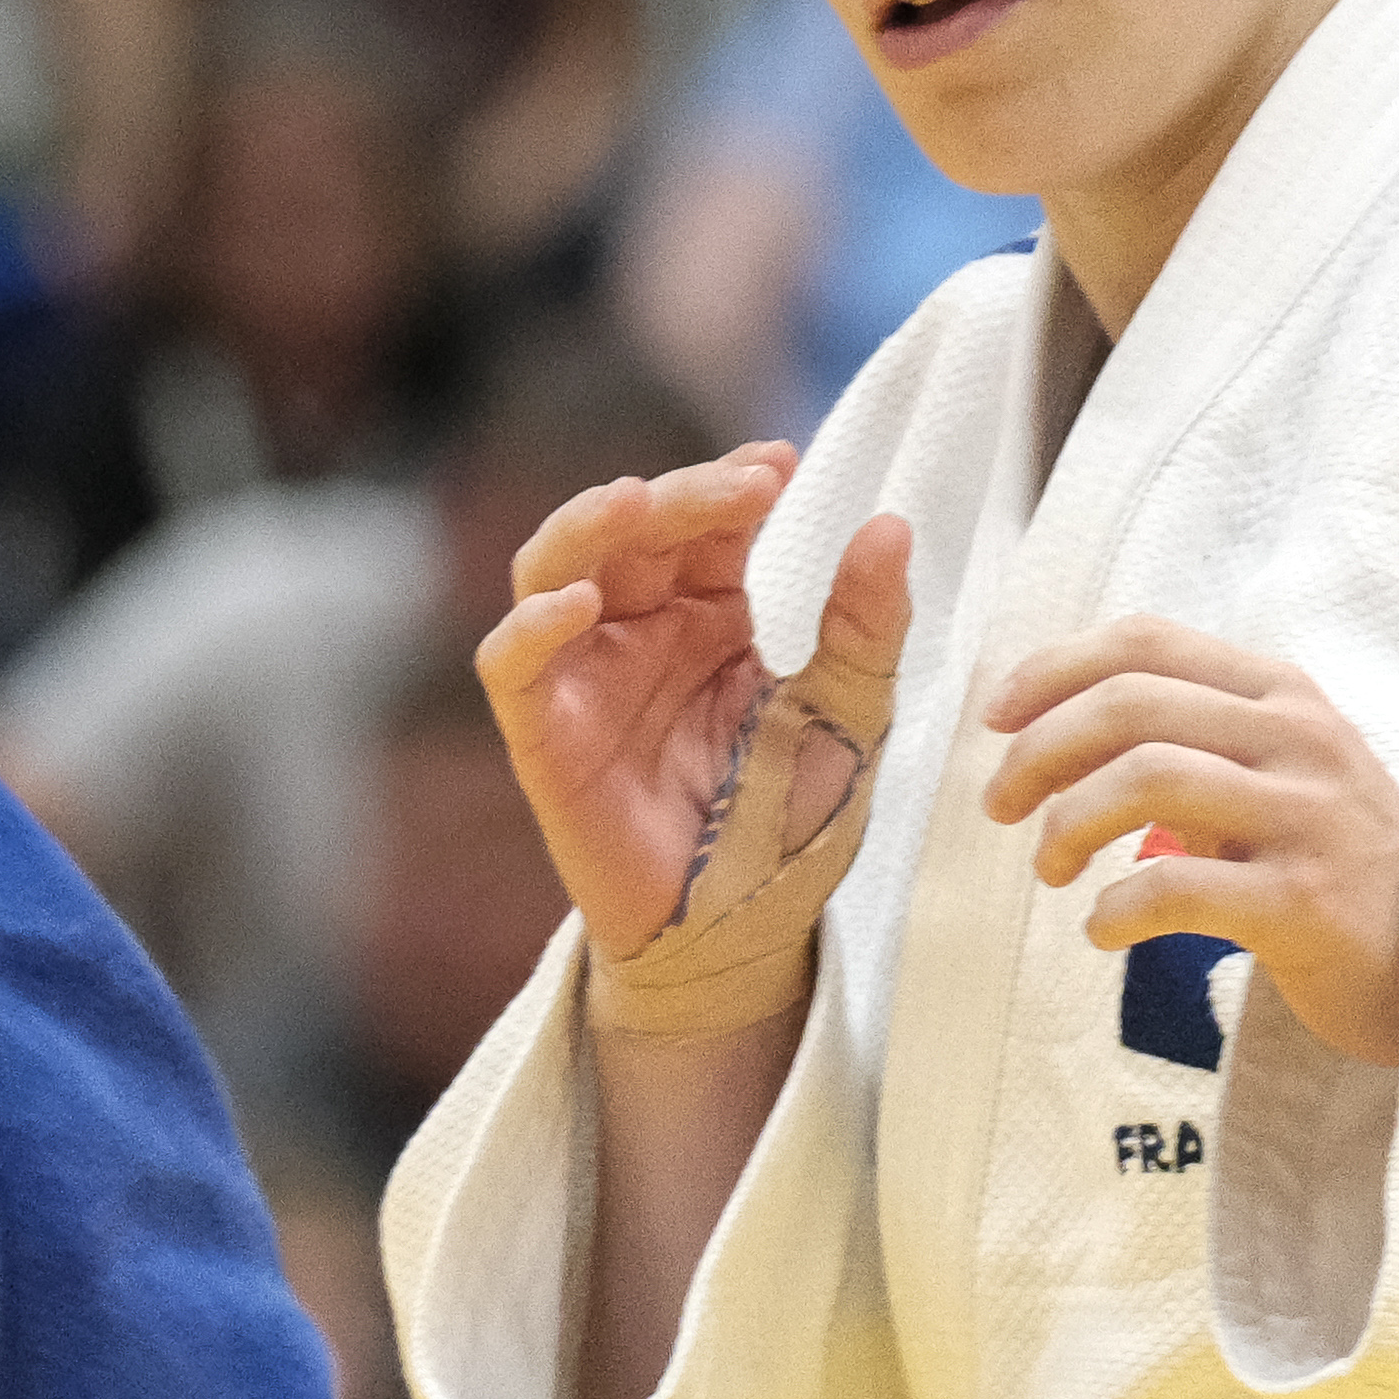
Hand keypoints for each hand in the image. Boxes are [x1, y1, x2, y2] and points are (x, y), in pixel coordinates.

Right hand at [476, 447, 910, 994]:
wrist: (743, 937)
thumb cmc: (789, 825)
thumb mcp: (850, 718)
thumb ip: (866, 627)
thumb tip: (889, 525)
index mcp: (711, 614)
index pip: (708, 524)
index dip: (732, 485)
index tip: (781, 461)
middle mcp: (640, 630)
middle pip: (633, 531)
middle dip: (683, 496)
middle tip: (743, 487)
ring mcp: (584, 677)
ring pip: (553, 569)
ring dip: (586, 527)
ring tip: (635, 501)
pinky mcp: (543, 736)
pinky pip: (510, 666)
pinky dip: (530, 628)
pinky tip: (575, 604)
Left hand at [983, 616, 1398, 1065]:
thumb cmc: (1331, 863)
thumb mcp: (1271, 777)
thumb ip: (1183, 741)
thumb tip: (1047, 732)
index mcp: (1282, 694)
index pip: (1147, 642)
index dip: (1053, 668)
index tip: (996, 717)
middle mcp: (1301, 741)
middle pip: (1131, 704)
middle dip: (1039, 751)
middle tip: (1000, 806)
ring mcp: (1308, 819)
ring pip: (1147, 779)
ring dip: (1067, 825)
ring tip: (1050, 869)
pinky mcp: (1306, 904)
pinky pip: (1175, 889)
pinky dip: (1113, 910)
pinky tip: (1102, 931)